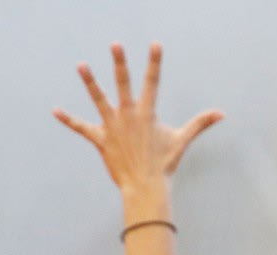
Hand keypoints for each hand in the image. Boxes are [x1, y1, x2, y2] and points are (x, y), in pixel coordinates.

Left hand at [54, 42, 222, 192]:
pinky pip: (82, 128)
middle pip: (124, 83)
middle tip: (115, 45)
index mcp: (148, 113)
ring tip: (82, 65)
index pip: (153, 83)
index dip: (154, 63)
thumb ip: (200, 123)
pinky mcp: (100, 140)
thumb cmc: (165, 163)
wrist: (145, 186)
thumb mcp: (182, 140)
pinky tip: (55, 111)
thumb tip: (222, 114)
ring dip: (90, 82)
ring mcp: (113, 127)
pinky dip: (68, 120)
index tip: (154, 45)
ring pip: (99, 99)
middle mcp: (129, 116)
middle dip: (120, 63)